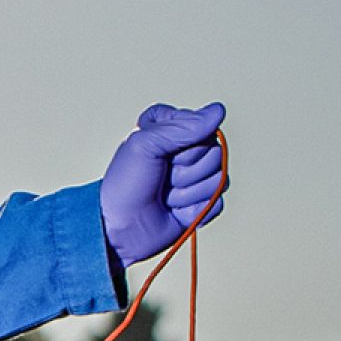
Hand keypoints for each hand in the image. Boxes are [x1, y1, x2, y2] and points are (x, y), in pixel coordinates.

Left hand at [99, 102, 227, 265]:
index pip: (202, 124)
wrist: (121, 229)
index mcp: (172, 129)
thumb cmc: (125, 186)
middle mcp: (188, 151)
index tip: (158, 152)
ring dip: (187, 193)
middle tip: (162, 178)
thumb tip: (218, 112)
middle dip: (186, 170)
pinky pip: (217, 202)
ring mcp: (198, 177)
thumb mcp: (144, 145)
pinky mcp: (203, 202)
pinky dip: (195, 210)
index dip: (182, 142)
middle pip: (215, 152)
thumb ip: (182, 126)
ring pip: (219, 178)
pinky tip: (175, 211)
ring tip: (165, 197)